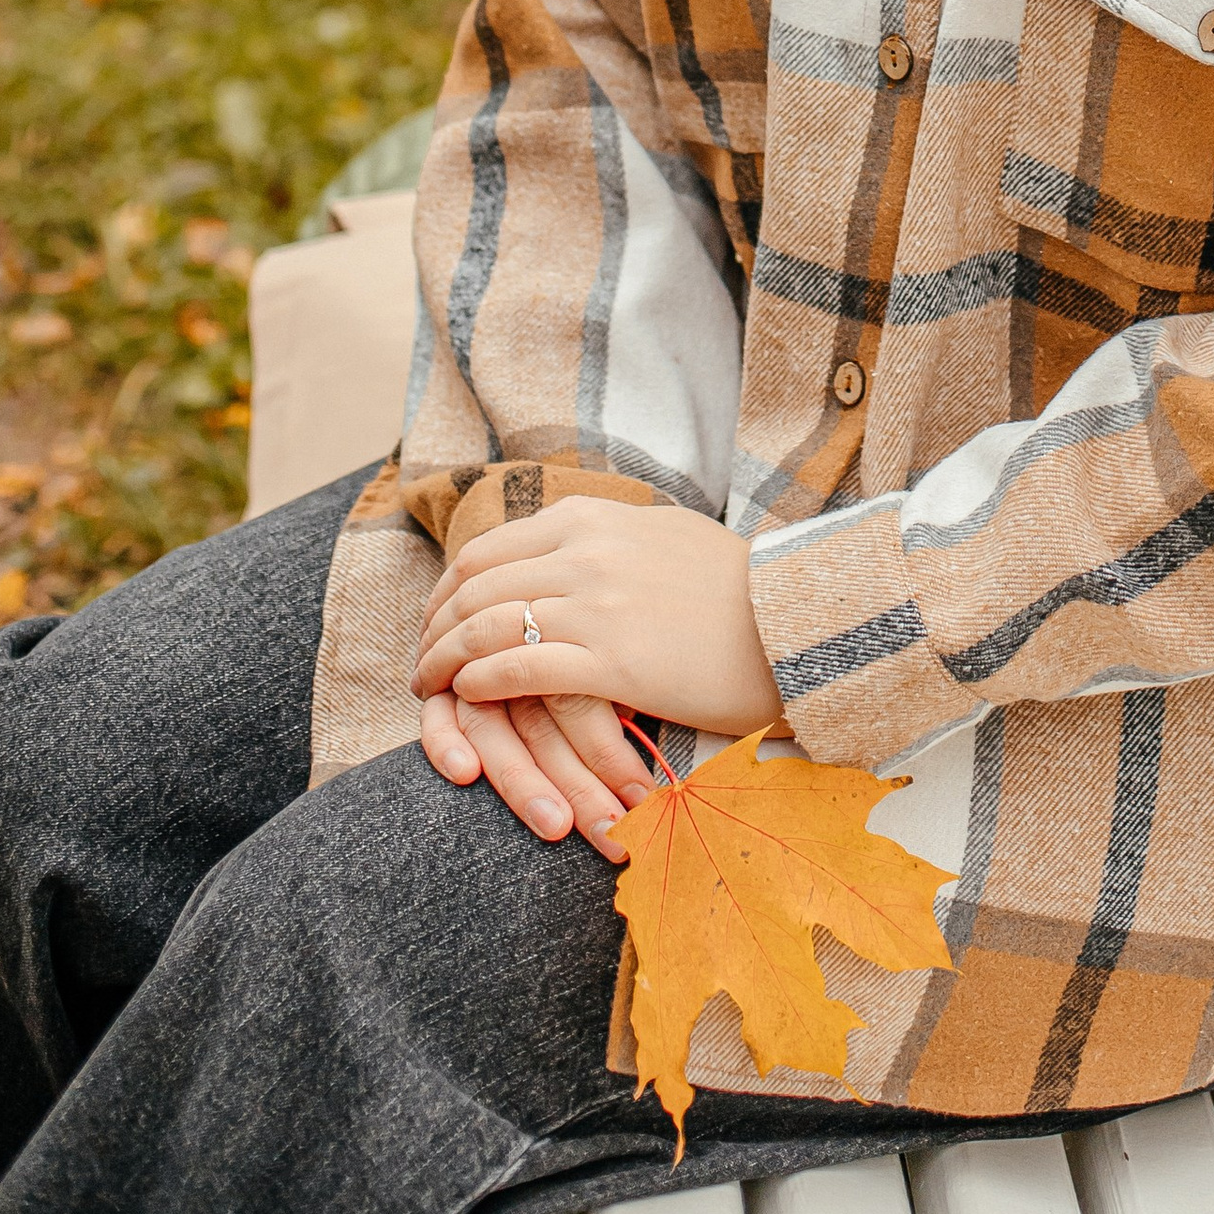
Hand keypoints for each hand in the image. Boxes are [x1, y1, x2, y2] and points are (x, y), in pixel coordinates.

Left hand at [413, 498, 781, 851]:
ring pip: (488, 625)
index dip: (448, 591)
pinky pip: (520, 667)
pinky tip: (470, 696)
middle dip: (435, 627)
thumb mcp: (660, 534)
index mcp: (593, 518)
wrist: (792, 618)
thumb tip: (564, 541)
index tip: (436, 621)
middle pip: (476, 587)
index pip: (488, 549)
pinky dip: (482, 681)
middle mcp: (586, 551)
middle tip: (421, 662)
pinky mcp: (613, 660)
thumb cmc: (732, 585)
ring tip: (431, 686)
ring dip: (445, 659)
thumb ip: (605, 536)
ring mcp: (597, 604)